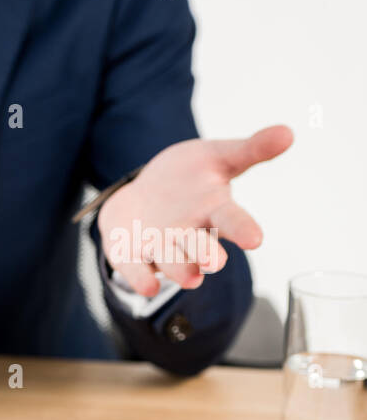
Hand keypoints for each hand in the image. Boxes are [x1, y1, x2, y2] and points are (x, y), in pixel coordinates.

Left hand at [97, 125, 293, 295]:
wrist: (143, 195)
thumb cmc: (187, 179)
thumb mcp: (216, 157)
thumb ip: (249, 150)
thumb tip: (288, 132)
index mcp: (214, 212)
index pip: (233, 221)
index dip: (243, 229)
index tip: (254, 239)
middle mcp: (189, 236)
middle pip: (201, 248)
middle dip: (206, 254)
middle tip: (215, 262)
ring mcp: (160, 247)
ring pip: (171, 262)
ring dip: (179, 269)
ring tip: (190, 278)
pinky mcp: (132, 255)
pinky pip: (136, 269)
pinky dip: (141, 278)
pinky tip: (147, 287)